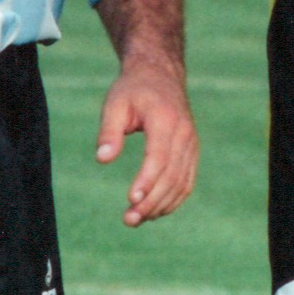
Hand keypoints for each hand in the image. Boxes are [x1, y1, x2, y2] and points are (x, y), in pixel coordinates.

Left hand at [95, 55, 197, 225]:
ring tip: (135, 219)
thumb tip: (102, 158)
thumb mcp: (114, 103)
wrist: (160, 75)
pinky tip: (153, 211)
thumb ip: (108, 130)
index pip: (159, 155)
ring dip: (160, 205)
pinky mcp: (191, 151)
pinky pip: (186, 181)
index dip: (147, 180)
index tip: (130, 199)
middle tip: (128, 219)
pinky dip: (172, 200)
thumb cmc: (133, 90)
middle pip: (171, 174)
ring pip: (181, 182)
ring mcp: (191, 143)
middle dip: (151, 201)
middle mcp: (183, 132)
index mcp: (165, 119)